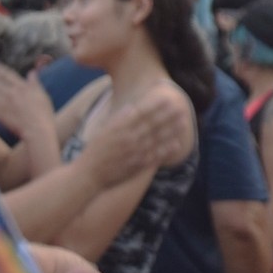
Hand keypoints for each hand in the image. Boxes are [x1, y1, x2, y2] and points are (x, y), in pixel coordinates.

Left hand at [0, 66, 54, 139]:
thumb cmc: (43, 112)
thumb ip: (35, 83)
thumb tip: (32, 72)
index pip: (8, 75)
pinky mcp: (1, 114)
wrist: (38, 129)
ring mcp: (5, 104)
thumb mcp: (42, 94)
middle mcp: (11, 93)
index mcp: (22, 87)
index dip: (0, 70)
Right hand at [77, 85, 192, 187]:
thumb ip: (120, 120)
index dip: (155, 105)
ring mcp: (134, 153)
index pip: (141, 114)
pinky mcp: (137, 166)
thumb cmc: (95, 151)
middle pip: (152, 125)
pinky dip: (166, 150)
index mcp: (120, 128)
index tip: (167, 98)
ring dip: (172, 130)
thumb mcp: (104, 131)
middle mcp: (129, 139)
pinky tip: (177, 143)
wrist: (88, 175)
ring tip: (184, 122)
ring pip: (157, 139)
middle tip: (181, 106)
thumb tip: (134, 108)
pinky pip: (155, 156)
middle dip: (168, 115)